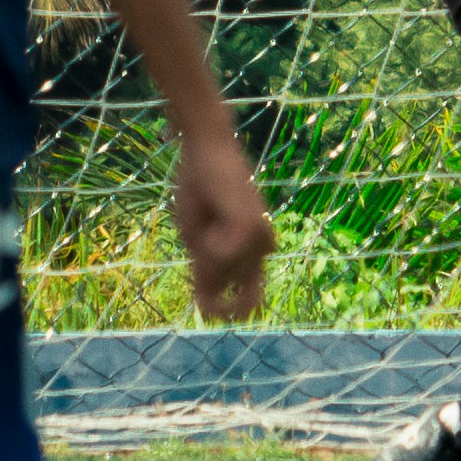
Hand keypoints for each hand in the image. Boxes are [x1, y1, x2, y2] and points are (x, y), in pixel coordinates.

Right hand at [171, 122, 271, 324]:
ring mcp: (262, 240)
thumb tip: (208, 305)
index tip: (204, 301)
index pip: (249, 301)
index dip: (225, 309)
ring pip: (222, 272)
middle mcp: (264, 249)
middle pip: (225, 288)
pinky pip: (219, 256)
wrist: (207, 151)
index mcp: (254, 253)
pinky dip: (206, 242)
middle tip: (200, 238)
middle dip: (206, 275)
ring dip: (204, 254)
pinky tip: (212, 215)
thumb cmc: (198, 190)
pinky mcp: (252, 228)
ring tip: (206, 219)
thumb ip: (206, 270)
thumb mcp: (197, 238)